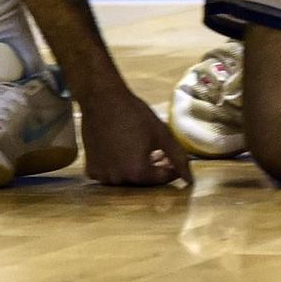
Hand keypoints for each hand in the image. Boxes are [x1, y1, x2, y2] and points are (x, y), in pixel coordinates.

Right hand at [79, 86, 194, 186]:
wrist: (102, 100)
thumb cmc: (135, 114)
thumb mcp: (162, 135)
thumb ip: (178, 158)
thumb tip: (189, 180)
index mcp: (137, 172)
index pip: (162, 179)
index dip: (172, 169)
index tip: (173, 159)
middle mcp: (118, 179)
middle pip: (144, 181)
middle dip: (154, 169)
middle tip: (159, 153)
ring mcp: (101, 176)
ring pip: (127, 179)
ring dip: (136, 168)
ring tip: (141, 150)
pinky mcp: (91, 169)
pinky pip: (110, 174)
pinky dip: (118, 167)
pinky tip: (122, 151)